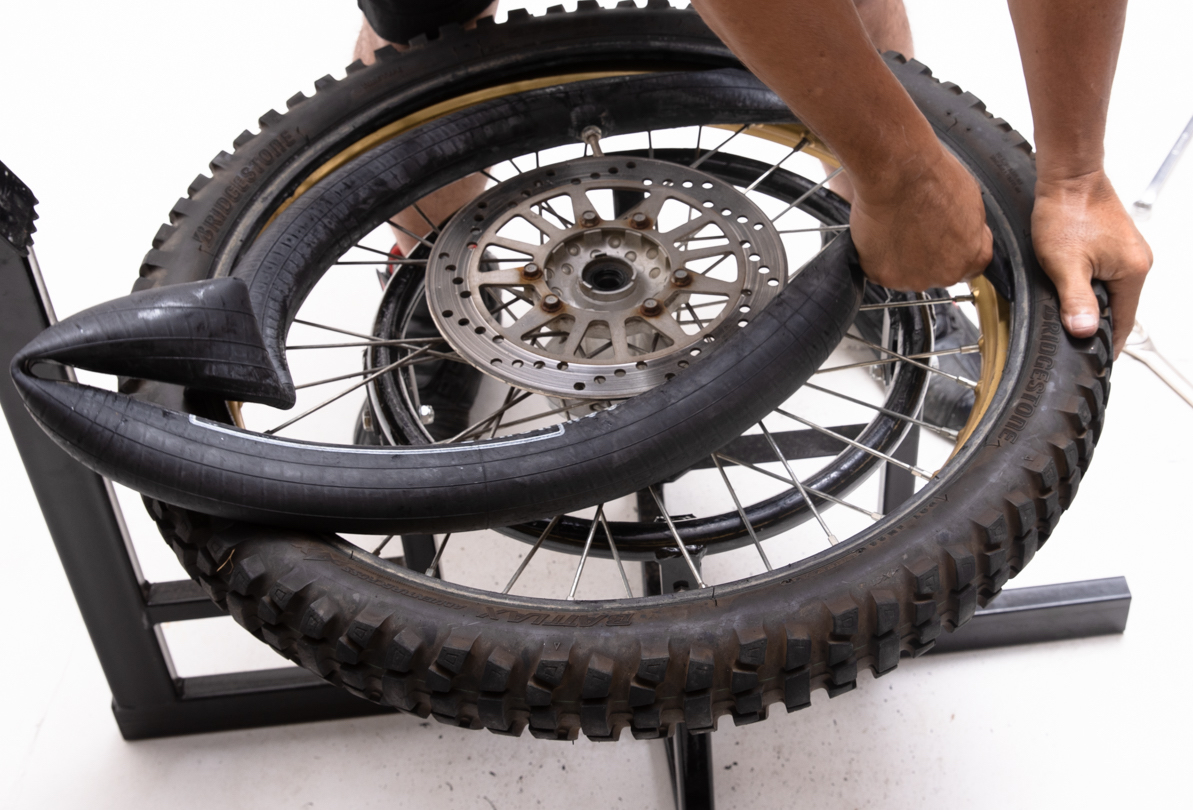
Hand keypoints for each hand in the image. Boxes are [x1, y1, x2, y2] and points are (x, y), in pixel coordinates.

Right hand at [848, 145, 992, 290]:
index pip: (970, 267)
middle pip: (935, 271)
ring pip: (905, 273)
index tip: (942, 242)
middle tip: (913, 228)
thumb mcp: (969, 199)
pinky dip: (875, 255)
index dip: (954, 252)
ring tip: (893, 227)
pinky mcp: (882, 275)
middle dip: (925, 255)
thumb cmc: (931, 178)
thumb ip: (967, 226)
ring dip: (899, 257)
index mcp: (972, 255)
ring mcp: (912, 278)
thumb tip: (958, 230)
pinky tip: (877, 232)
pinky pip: (878, 269)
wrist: (897, 174)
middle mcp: (945, 274)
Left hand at [1031, 170, 1151, 356]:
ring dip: (1091, 303)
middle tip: (1074, 339)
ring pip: (1110, 291)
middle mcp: (1137, 262)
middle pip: (1118, 307)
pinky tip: (1071, 286)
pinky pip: (1104, 275)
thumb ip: (1077, 301)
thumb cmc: (1067, 213)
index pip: (1124, 322)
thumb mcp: (1065, 265)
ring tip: (1070, 314)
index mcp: (1133, 271)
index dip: (1107, 342)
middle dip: (1097, 323)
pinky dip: (1090, 286)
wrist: (1067, 178)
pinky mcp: (1114, 243)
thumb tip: (1086, 331)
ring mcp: (1127, 252)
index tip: (1095, 358)